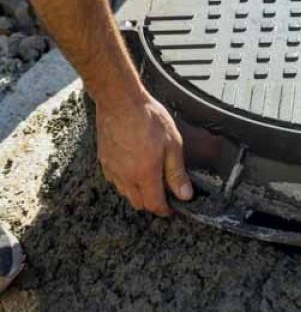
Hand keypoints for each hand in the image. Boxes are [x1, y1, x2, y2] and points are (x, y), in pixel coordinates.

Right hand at [96, 92, 193, 214]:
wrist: (120, 101)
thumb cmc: (148, 118)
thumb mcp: (172, 144)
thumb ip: (177, 172)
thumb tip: (185, 195)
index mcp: (144, 174)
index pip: (154, 204)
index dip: (164, 210)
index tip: (172, 208)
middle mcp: (125, 176)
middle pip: (138, 203)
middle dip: (152, 202)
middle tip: (164, 192)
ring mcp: (112, 169)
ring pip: (125, 193)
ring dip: (138, 192)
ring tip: (150, 178)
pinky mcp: (103, 161)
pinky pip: (115, 180)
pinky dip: (125, 181)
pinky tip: (134, 167)